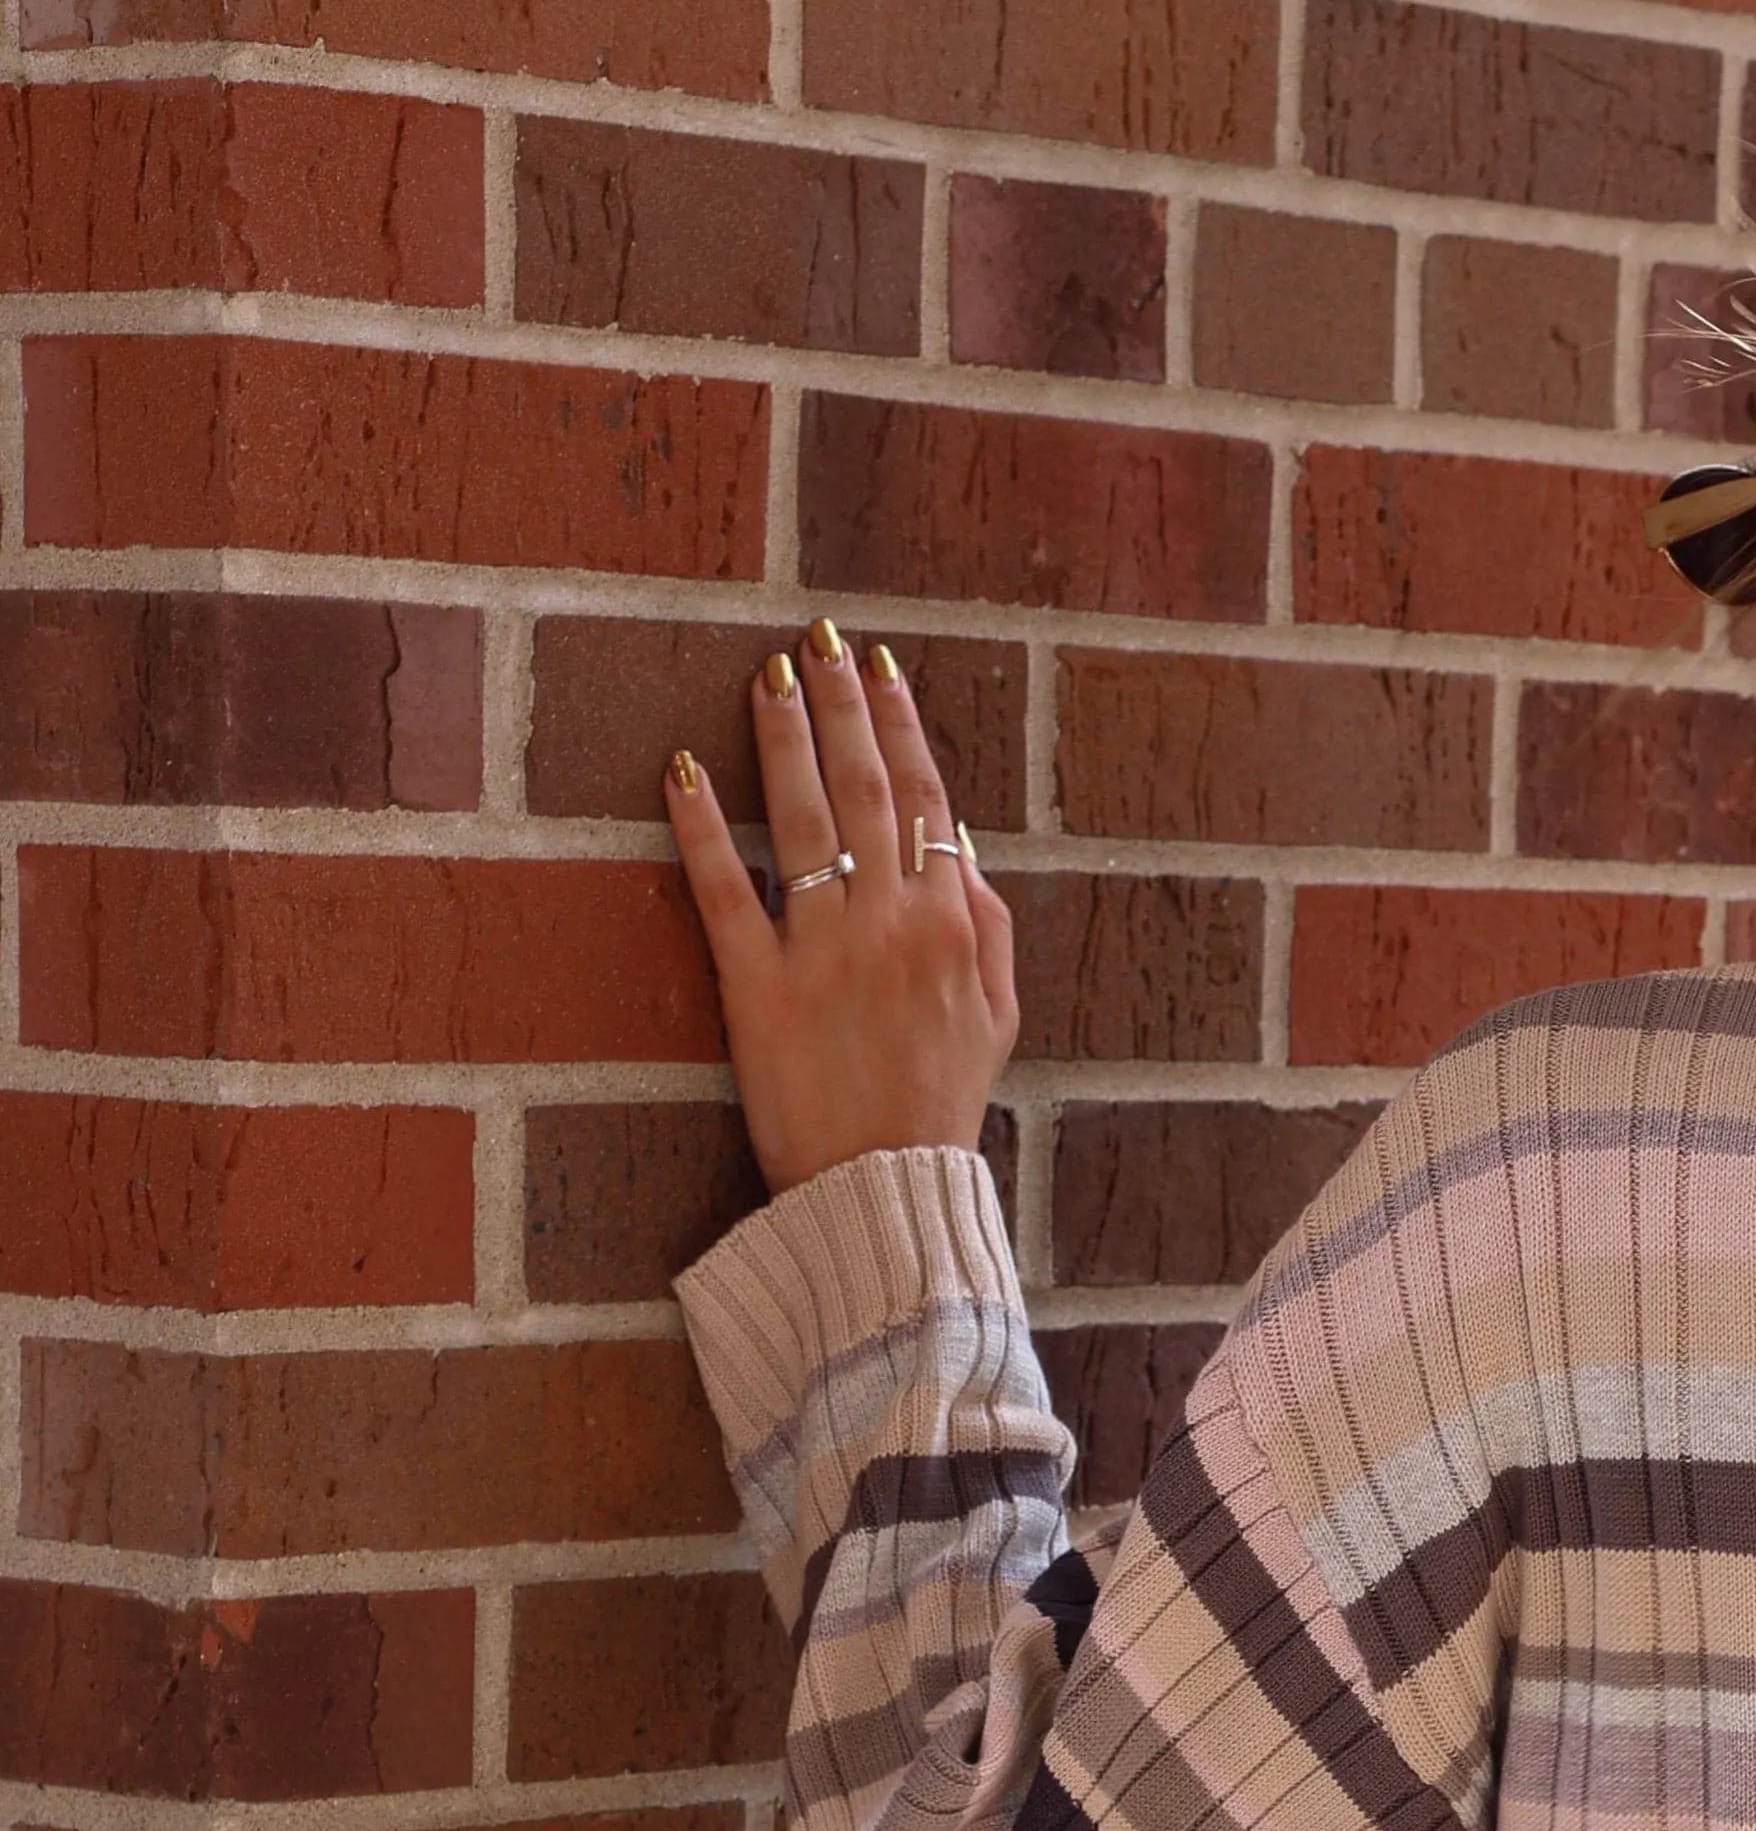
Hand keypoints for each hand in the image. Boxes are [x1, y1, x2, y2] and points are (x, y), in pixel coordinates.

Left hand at [667, 621, 1016, 1192]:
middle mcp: (891, 922)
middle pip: (864, 788)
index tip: (879, 668)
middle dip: (841, 706)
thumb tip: (957, 847)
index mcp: (952, 924)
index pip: (925, 798)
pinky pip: (726, 892)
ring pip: (803, 820)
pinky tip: (683, 769)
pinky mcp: (757, 989)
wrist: (888, 1188)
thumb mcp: (996, 1015)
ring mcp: (823, 951)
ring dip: (783, 739)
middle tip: (817, 643)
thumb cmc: (940, 1104)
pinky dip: (704, 828)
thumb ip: (986, 926)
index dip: (901, 726)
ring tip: (767, 678)